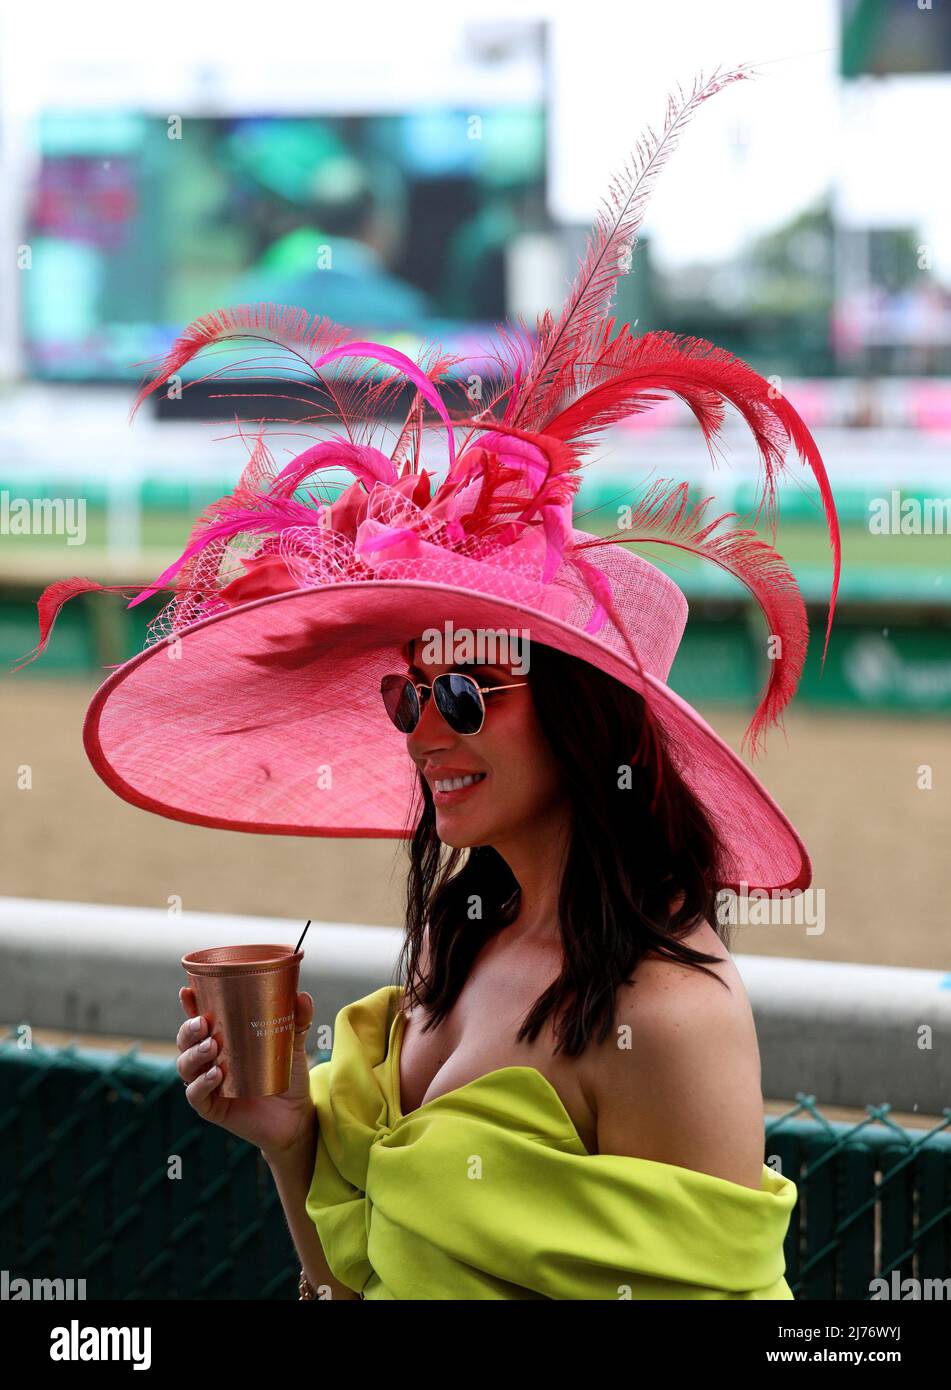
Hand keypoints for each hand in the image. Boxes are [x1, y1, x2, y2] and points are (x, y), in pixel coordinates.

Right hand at [176, 986, 317, 1158]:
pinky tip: (216, 1075)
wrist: (296, 1116)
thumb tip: (302, 996)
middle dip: (188, 1030)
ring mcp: (209, 1085)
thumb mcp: (293, 1046)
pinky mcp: (213, 1108)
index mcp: (223, 1041)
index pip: (199, 1021)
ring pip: (185, 1067)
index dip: (190, 1006)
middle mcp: (210, 1061)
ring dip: (193, 1055)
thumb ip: (297, 1021)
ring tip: (212, 1047)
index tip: (187, 991)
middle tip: (204, 1023)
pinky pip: (196, 1096)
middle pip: (185, 1042)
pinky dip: (201, 1084)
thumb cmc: (288, 1076)